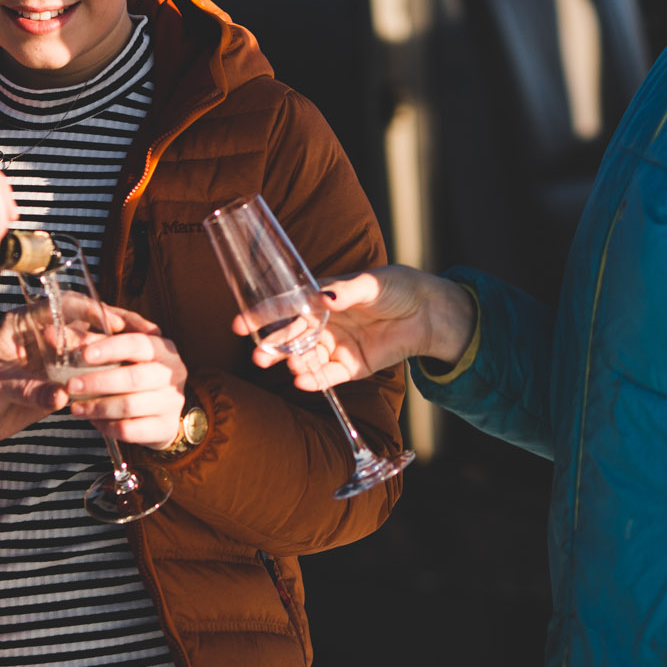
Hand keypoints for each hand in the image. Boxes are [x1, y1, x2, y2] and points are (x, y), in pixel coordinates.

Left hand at [59, 307, 188, 450]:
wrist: (158, 410)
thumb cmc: (129, 372)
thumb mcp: (113, 354)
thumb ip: (86, 343)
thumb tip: (50, 334)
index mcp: (161, 348)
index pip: (137, 343)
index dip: (110, 349)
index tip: (84, 355)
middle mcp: (173, 373)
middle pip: (134, 377)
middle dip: (98, 382)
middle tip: (70, 386)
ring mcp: (173, 402)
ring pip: (130, 406)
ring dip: (98, 407)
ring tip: (75, 408)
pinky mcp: (165, 428)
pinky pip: (131, 430)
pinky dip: (108, 426)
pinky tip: (94, 421)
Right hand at [232, 264, 473, 389]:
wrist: (426, 313)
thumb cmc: (395, 289)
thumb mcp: (371, 284)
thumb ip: (347, 291)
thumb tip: (326, 296)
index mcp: (320, 299)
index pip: (285, 307)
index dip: (262, 315)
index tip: (240, 323)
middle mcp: (322, 324)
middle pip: (289, 338)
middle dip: (272, 347)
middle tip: (258, 355)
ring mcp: (335, 346)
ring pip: (305, 359)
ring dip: (293, 364)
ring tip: (289, 367)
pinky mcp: (350, 367)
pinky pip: (328, 377)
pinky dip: (316, 380)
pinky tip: (304, 382)